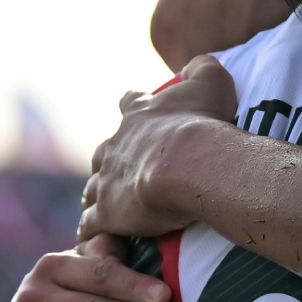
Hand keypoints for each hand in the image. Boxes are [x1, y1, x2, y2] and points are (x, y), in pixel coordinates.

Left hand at [79, 55, 237, 240]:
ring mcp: (106, 179)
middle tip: (129, 172)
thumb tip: (198, 63)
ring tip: (110, 208)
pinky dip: (92, 231)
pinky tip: (96, 239)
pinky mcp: (106, 212)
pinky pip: (90, 224)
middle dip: (112, 160)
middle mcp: (115, 144)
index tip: (139, 113)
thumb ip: (202, 66)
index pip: (130, 103)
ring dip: (100, 195)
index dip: (135, 108)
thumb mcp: (211, 81)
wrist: (190, 165)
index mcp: (138, 114)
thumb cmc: (203, 124)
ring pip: (92, 188)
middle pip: (104, 151)